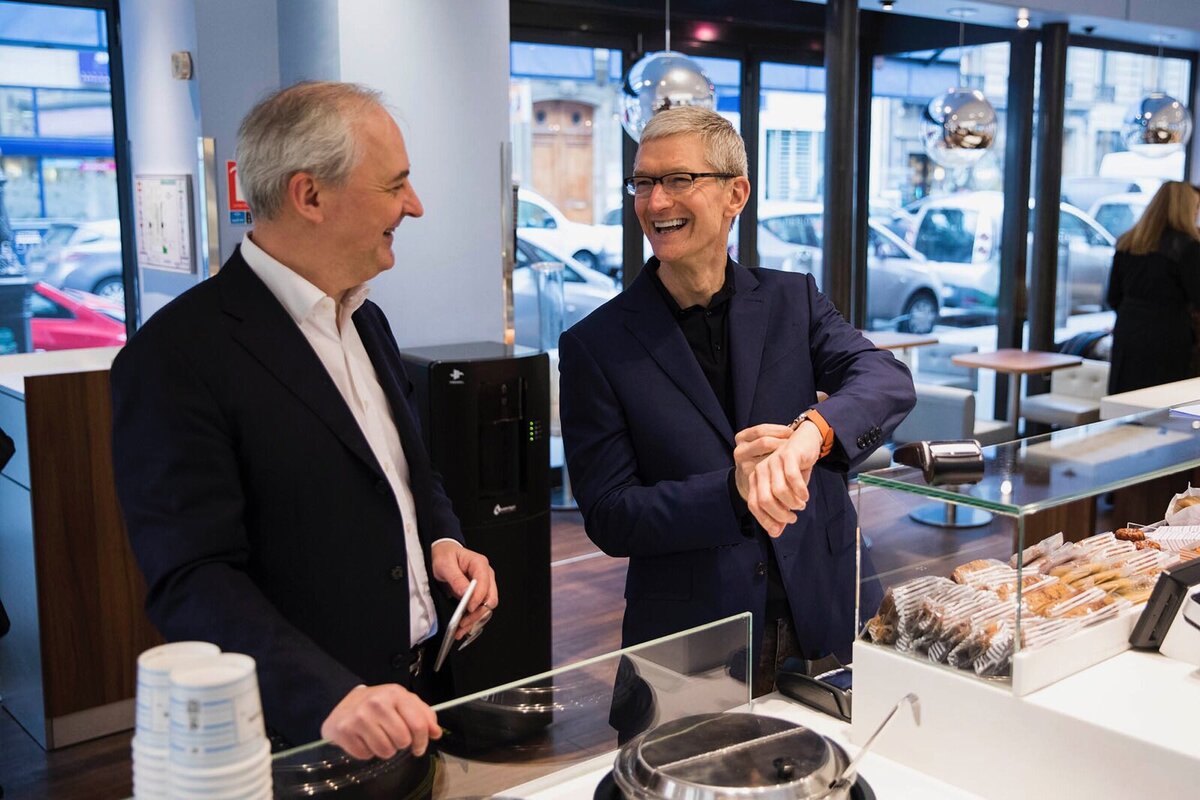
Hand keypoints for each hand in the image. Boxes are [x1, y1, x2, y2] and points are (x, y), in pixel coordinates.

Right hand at [320, 684, 440, 759]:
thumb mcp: (403, 702)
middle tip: (394, 737)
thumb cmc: (378, 704)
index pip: (418, 724)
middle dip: (401, 744)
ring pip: (385, 751)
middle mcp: (377, 703)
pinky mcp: (345, 731)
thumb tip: (436, 732)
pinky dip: (368, 752)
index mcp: (395, 693)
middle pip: (402, 740)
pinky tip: (365, 740)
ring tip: (379, 738)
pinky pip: (366, 755)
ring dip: (385, 750)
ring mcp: (359, 717)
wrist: (346, 704)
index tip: (419, 748)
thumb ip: (423, 715)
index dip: (422, 741)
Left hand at [431, 540, 497, 638]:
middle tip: (464, 621)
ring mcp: (484, 585)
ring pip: (486, 607)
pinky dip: (473, 620)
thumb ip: (456, 578)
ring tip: (461, 629)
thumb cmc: (445, 555)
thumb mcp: (445, 564)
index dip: (478, 598)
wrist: (443, 553)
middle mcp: (486, 575)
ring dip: (475, 620)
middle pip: (490, 598)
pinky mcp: (478, 595)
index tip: (468, 608)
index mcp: (480, 564)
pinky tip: (464, 628)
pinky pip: (480, 609)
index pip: (485, 584)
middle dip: (478, 612)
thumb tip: (465, 592)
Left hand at [743, 421, 823, 536]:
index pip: (754, 505)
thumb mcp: (787, 493)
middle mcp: (761, 470)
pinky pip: (792, 478)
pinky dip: (800, 491)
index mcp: (756, 479)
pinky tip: (805, 495)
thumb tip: (775, 533)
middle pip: (765, 500)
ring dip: (793, 503)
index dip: (766, 520)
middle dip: (780, 514)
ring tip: (801, 504)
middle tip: (793, 517)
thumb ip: (780, 512)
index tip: (779, 529)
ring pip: (779, 491)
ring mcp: (773, 461)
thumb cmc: (794, 470)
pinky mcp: (787, 455)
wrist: (805, 442)